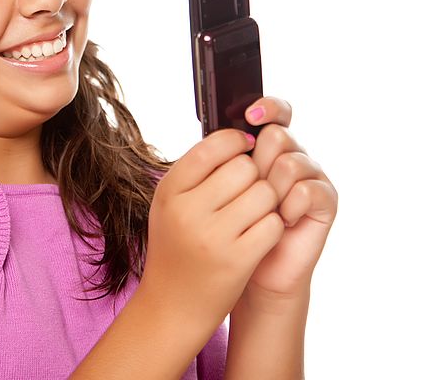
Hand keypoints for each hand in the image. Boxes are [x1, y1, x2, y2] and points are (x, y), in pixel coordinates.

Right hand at [141, 129, 285, 335]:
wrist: (171, 306)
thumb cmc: (177, 247)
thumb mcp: (171, 206)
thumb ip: (197, 172)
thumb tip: (238, 137)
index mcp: (169, 191)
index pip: (212, 146)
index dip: (236, 142)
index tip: (245, 148)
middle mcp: (188, 211)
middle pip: (245, 167)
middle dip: (255, 175)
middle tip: (249, 190)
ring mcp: (213, 237)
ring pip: (265, 193)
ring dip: (268, 201)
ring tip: (255, 213)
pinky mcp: (238, 260)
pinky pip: (274, 224)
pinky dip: (274, 226)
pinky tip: (260, 234)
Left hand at [239, 96, 337, 302]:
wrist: (252, 271)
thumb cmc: (232, 229)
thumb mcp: (220, 190)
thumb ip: (224, 159)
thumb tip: (220, 130)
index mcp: (268, 147)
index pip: (276, 112)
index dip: (268, 107)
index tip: (250, 115)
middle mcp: (293, 156)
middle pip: (277, 136)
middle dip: (258, 163)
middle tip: (250, 190)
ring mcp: (311, 177)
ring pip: (290, 163)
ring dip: (271, 190)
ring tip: (265, 211)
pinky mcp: (326, 200)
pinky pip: (307, 190)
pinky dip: (290, 207)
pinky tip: (283, 221)